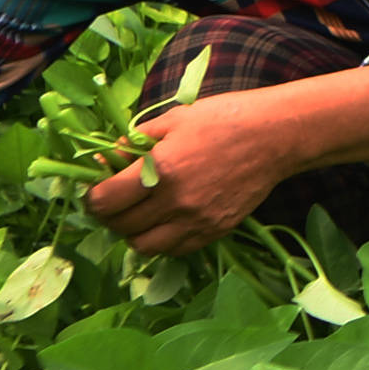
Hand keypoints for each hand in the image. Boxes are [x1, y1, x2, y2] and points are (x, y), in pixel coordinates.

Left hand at [88, 65, 368, 258]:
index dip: (93, 198)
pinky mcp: (215, 231)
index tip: (97, 190)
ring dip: (134, 233)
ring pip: (144, 247)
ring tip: (140, 215)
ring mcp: (197, 220)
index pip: (106, 202)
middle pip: (121, 227)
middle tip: (116, 201)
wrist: (275, 136)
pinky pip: (175, 250)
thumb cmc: (223, 119)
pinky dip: (162, 240)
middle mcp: (177, 201)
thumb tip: (107, 161)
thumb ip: (135, 142)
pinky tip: (166, 220)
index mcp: (162, 169)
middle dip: (111, 215)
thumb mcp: (173, 120)